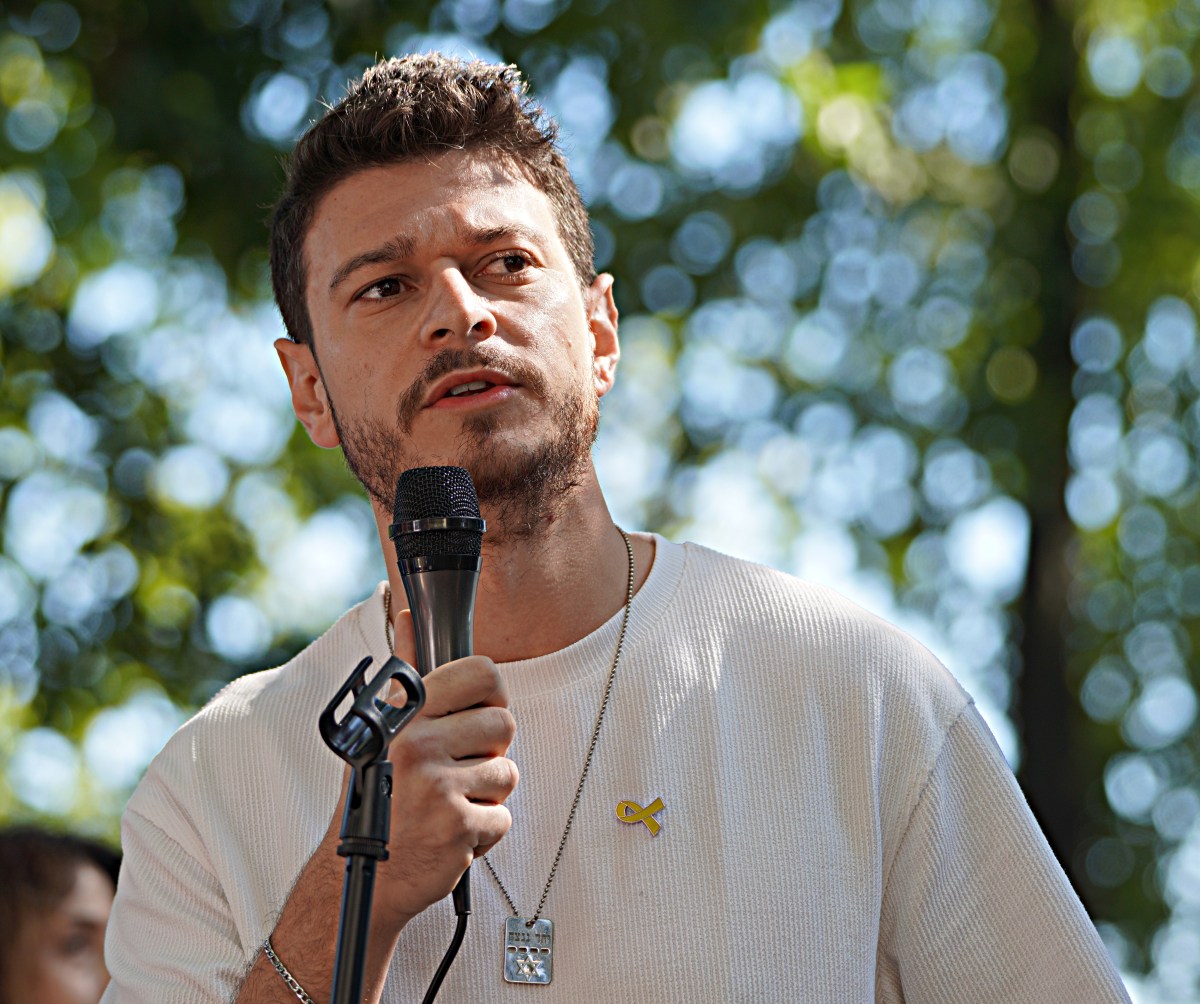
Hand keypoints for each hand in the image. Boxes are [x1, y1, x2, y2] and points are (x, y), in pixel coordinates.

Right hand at [370, 609, 516, 927]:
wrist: (358, 877)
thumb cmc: (373, 801)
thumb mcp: (380, 730)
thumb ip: (404, 671)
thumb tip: (406, 618)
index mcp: (405, 715)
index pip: (481, 673)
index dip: (492, 693)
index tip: (480, 711)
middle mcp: (421, 745)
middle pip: (504, 725)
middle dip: (489, 752)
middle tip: (459, 768)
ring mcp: (441, 787)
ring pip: (507, 774)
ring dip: (485, 795)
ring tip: (448, 804)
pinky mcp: (459, 827)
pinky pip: (502, 817)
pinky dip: (483, 831)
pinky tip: (450, 832)